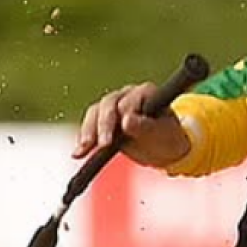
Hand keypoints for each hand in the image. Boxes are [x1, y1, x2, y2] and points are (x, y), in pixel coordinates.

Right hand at [71, 82, 190, 167]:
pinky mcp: (104, 120)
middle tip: (104, 144)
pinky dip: (84, 140)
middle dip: (104, 125)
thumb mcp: (163, 133)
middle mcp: (127, 95)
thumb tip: (126, 120)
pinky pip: (90, 126)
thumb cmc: (168, 137)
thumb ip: (146, 126)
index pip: (129, 99)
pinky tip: (78, 153)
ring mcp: (114, 106)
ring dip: (88, 132)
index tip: (123, 128)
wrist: (164, 148)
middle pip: (108, 104)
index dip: (123, 112)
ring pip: (95, 114)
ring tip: (83, 150)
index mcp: (146, 92)